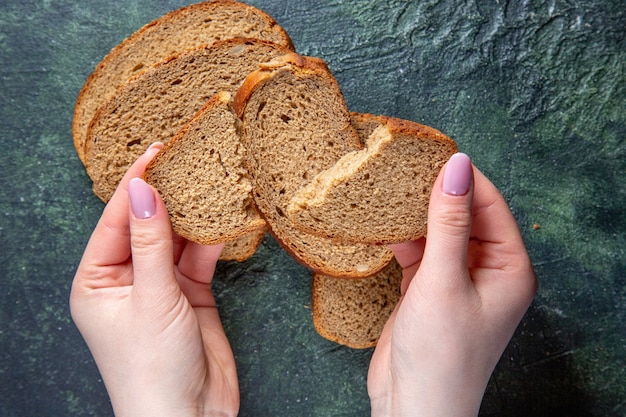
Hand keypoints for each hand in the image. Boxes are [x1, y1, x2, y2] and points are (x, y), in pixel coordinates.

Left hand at [70, 143, 238, 416]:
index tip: (155, 152)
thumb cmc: (153, 370)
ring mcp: (160, 286)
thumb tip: (144, 191)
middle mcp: (126, 279)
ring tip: (209, 181)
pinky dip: (212, 240)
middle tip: (185, 158)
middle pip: (146, 225)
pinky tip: (224, 218)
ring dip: (193, 215)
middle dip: (166, 195)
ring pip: (175, 239)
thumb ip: (151, 243)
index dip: (135, 185)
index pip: (116, 220)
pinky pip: (199, 258)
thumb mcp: (151, 299)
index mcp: (97, 281)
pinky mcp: (190, 294)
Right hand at [368, 153, 536, 416]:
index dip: (465, 179)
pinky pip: (420, 254)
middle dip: (438, 196)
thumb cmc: (440, 356)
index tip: (434, 154)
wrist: (412, 408)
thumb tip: (457, 168)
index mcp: (510, 269)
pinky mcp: (429, 291)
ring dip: (417, 218)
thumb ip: (448, 223)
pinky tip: (384, 230)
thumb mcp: (443, 281)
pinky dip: (403, 241)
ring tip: (390, 194)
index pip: (491, 207)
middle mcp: (488, 272)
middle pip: (466, 217)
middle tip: (405, 171)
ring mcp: (457, 282)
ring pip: (440, 234)